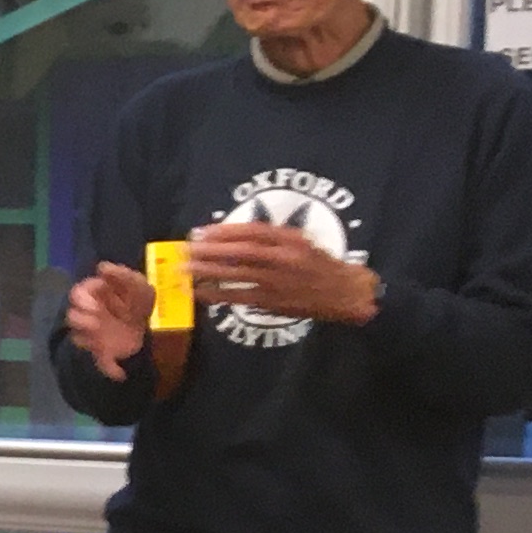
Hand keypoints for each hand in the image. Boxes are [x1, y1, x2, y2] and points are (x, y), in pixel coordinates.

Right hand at [65, 261, 154, 369]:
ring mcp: (94, 335)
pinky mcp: (102, 352)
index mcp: (94, 298)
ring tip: (102, 337)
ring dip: (88, 338)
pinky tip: (121, 373)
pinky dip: (110, 369)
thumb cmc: (138, 302)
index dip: (82, 300)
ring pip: (79, 338)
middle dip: (82, 319)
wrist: (151, 328)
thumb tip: (101, 267)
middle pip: (72, 316)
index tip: (95, 305)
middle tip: (97, 322)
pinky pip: (100, 363)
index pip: (77, 295)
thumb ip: (121, 274)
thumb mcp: (138, 284)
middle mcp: (89, 316)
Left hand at [187, 220, 379, 324]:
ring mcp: (278, 281)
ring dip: (208, 271)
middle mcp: (284, 258)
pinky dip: (217, 295)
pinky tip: (199, 292)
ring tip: (185, 269)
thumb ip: (272, 239)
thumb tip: (233, 237)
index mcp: (291, 240)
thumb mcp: (300, 243)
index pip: (253, 231)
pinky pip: (239, 297)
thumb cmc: (319, 265)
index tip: (202, 231)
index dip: (225, 230)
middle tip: (186, 249)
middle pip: (241, 251)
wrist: (346, 292)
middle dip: (210, 250)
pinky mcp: (273, 302)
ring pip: (237, 274)